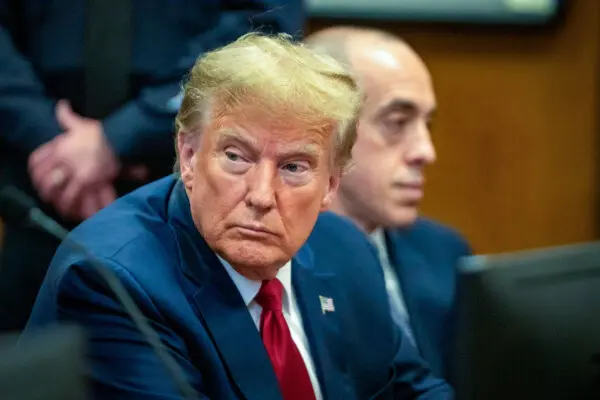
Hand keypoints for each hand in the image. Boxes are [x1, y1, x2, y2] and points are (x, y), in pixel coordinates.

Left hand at [29, 100, 119, 219]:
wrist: (118, 138)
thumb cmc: (100, 133)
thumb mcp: (80, 123)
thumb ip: (67, 116)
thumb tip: (62, 104)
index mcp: (59, 149)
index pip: (37, 162)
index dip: (35, 174)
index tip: (38, 179)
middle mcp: (65, 162)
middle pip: (47, 182)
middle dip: (47, 193)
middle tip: (50, 198)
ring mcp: (77, 173)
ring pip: (62, 193)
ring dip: (62, 204)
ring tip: (64, 210)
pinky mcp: (90, 181)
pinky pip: (79, 197)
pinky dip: (79, 207)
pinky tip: (78, 212)